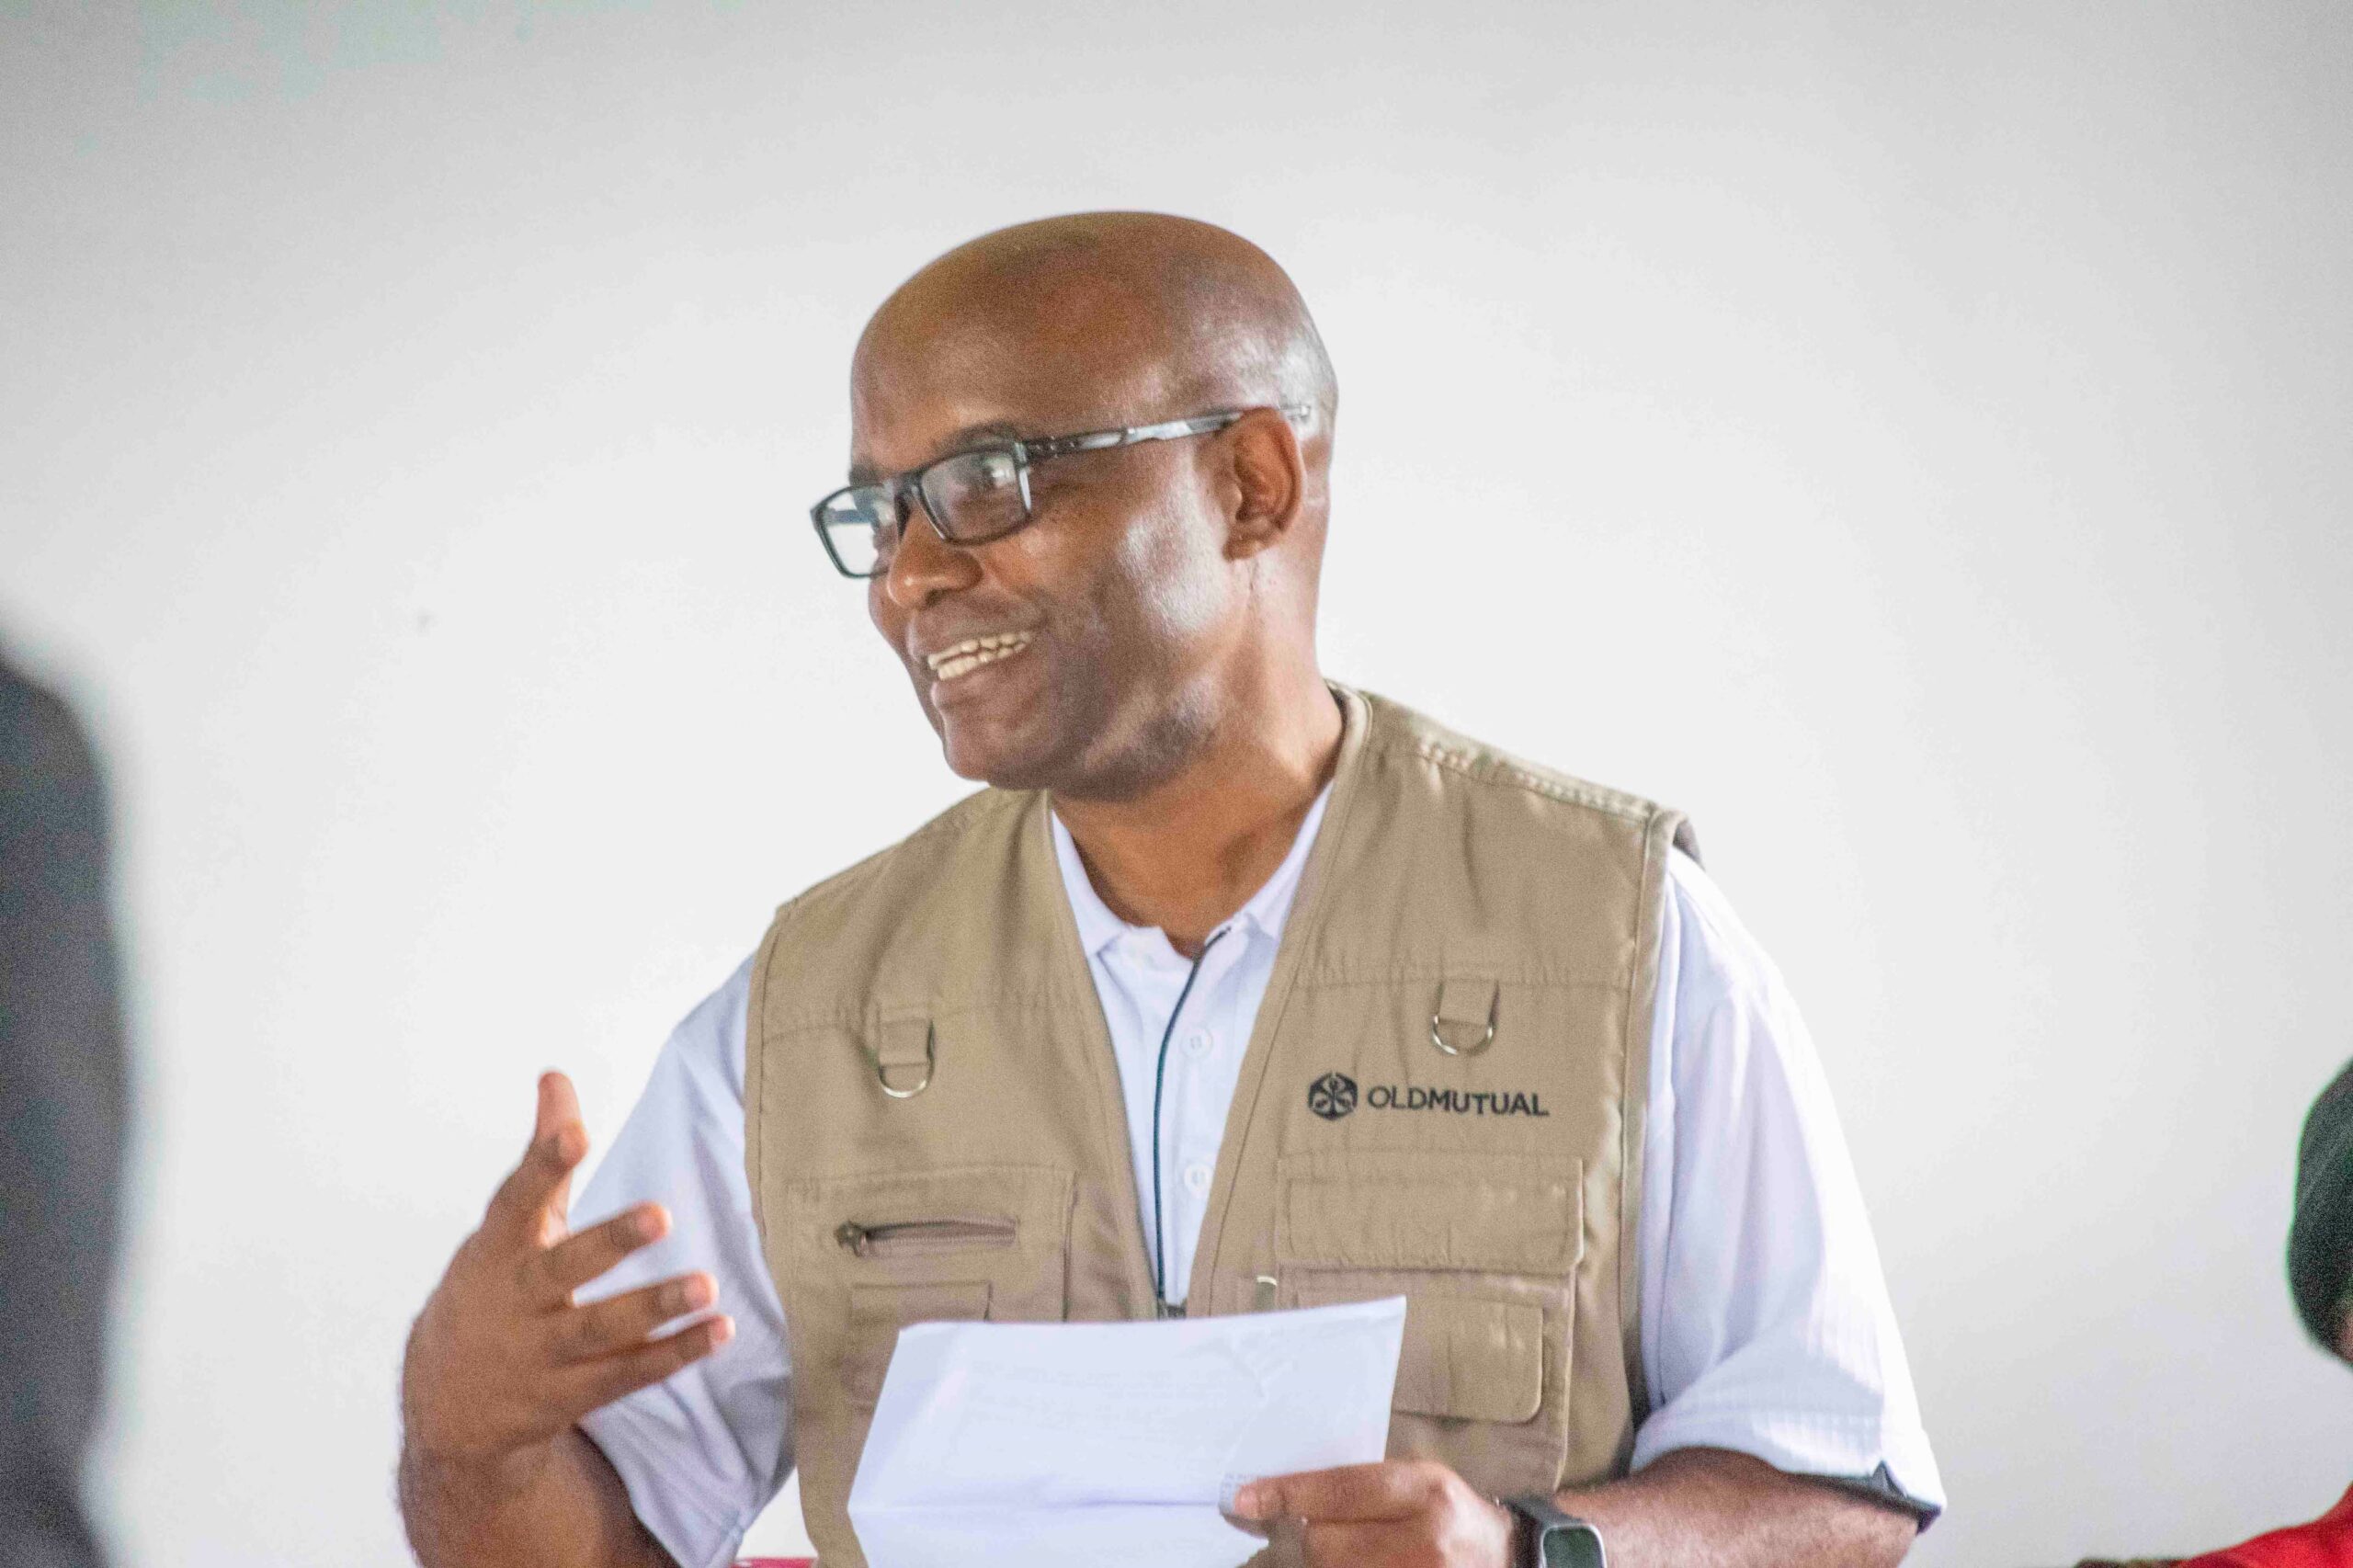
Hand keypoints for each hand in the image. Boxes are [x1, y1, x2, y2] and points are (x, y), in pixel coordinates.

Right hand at [401, 1071, 732, 1486]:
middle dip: (610, 1243)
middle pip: (563, 1270)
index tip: (578, 1131)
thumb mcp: (506, 1226)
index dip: (545, 1165)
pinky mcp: (570, 1394)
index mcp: (498, 1248)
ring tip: (707, 1284)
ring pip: (600, 1331)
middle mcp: (516, 1300)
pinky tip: (720, 1329)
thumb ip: (543, 1156)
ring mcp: (540, 1353)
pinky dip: (674, 1353)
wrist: (445, 1403)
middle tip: (660, 1214)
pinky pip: (627, 1375)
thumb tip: (556, 1075)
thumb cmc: (492, 1287)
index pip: (517, 1200)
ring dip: (655, 1308)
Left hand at [1231, 1460, 1519, 1567]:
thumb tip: (1283, 1497)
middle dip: (1304, 1538)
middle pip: (1326, 1544)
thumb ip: (1359, 1487)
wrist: (1502, 1557)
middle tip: (1300, 1533)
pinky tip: (1346, 1563)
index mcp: (1424, 1491)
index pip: (1340, 1491)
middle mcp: (1425, 1540)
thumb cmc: (1446, 1513)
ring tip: (1330, 1551)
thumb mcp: (1416, 1481)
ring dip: (1319, 1565)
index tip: (1244, 1499)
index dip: (1287, 1495)